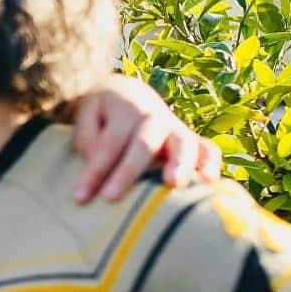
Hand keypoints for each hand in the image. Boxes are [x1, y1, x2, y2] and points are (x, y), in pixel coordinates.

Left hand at [72, 74, 222, 202]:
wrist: (128, 93)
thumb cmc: (104, 116)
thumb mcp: (88, 119)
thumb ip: (90, 141)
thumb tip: (99, 167)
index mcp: (125, 109)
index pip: (108, 143)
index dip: (94, 171)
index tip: (79, 198)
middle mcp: (154, 116)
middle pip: (143, 143)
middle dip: (127, 171)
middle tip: (111, 197)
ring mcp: (176, 128)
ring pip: (182, 143)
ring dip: (179, 163)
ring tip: (173, 184)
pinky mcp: (192, 141)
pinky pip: (208, 149)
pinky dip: (211, 163)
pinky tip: (210, 183)